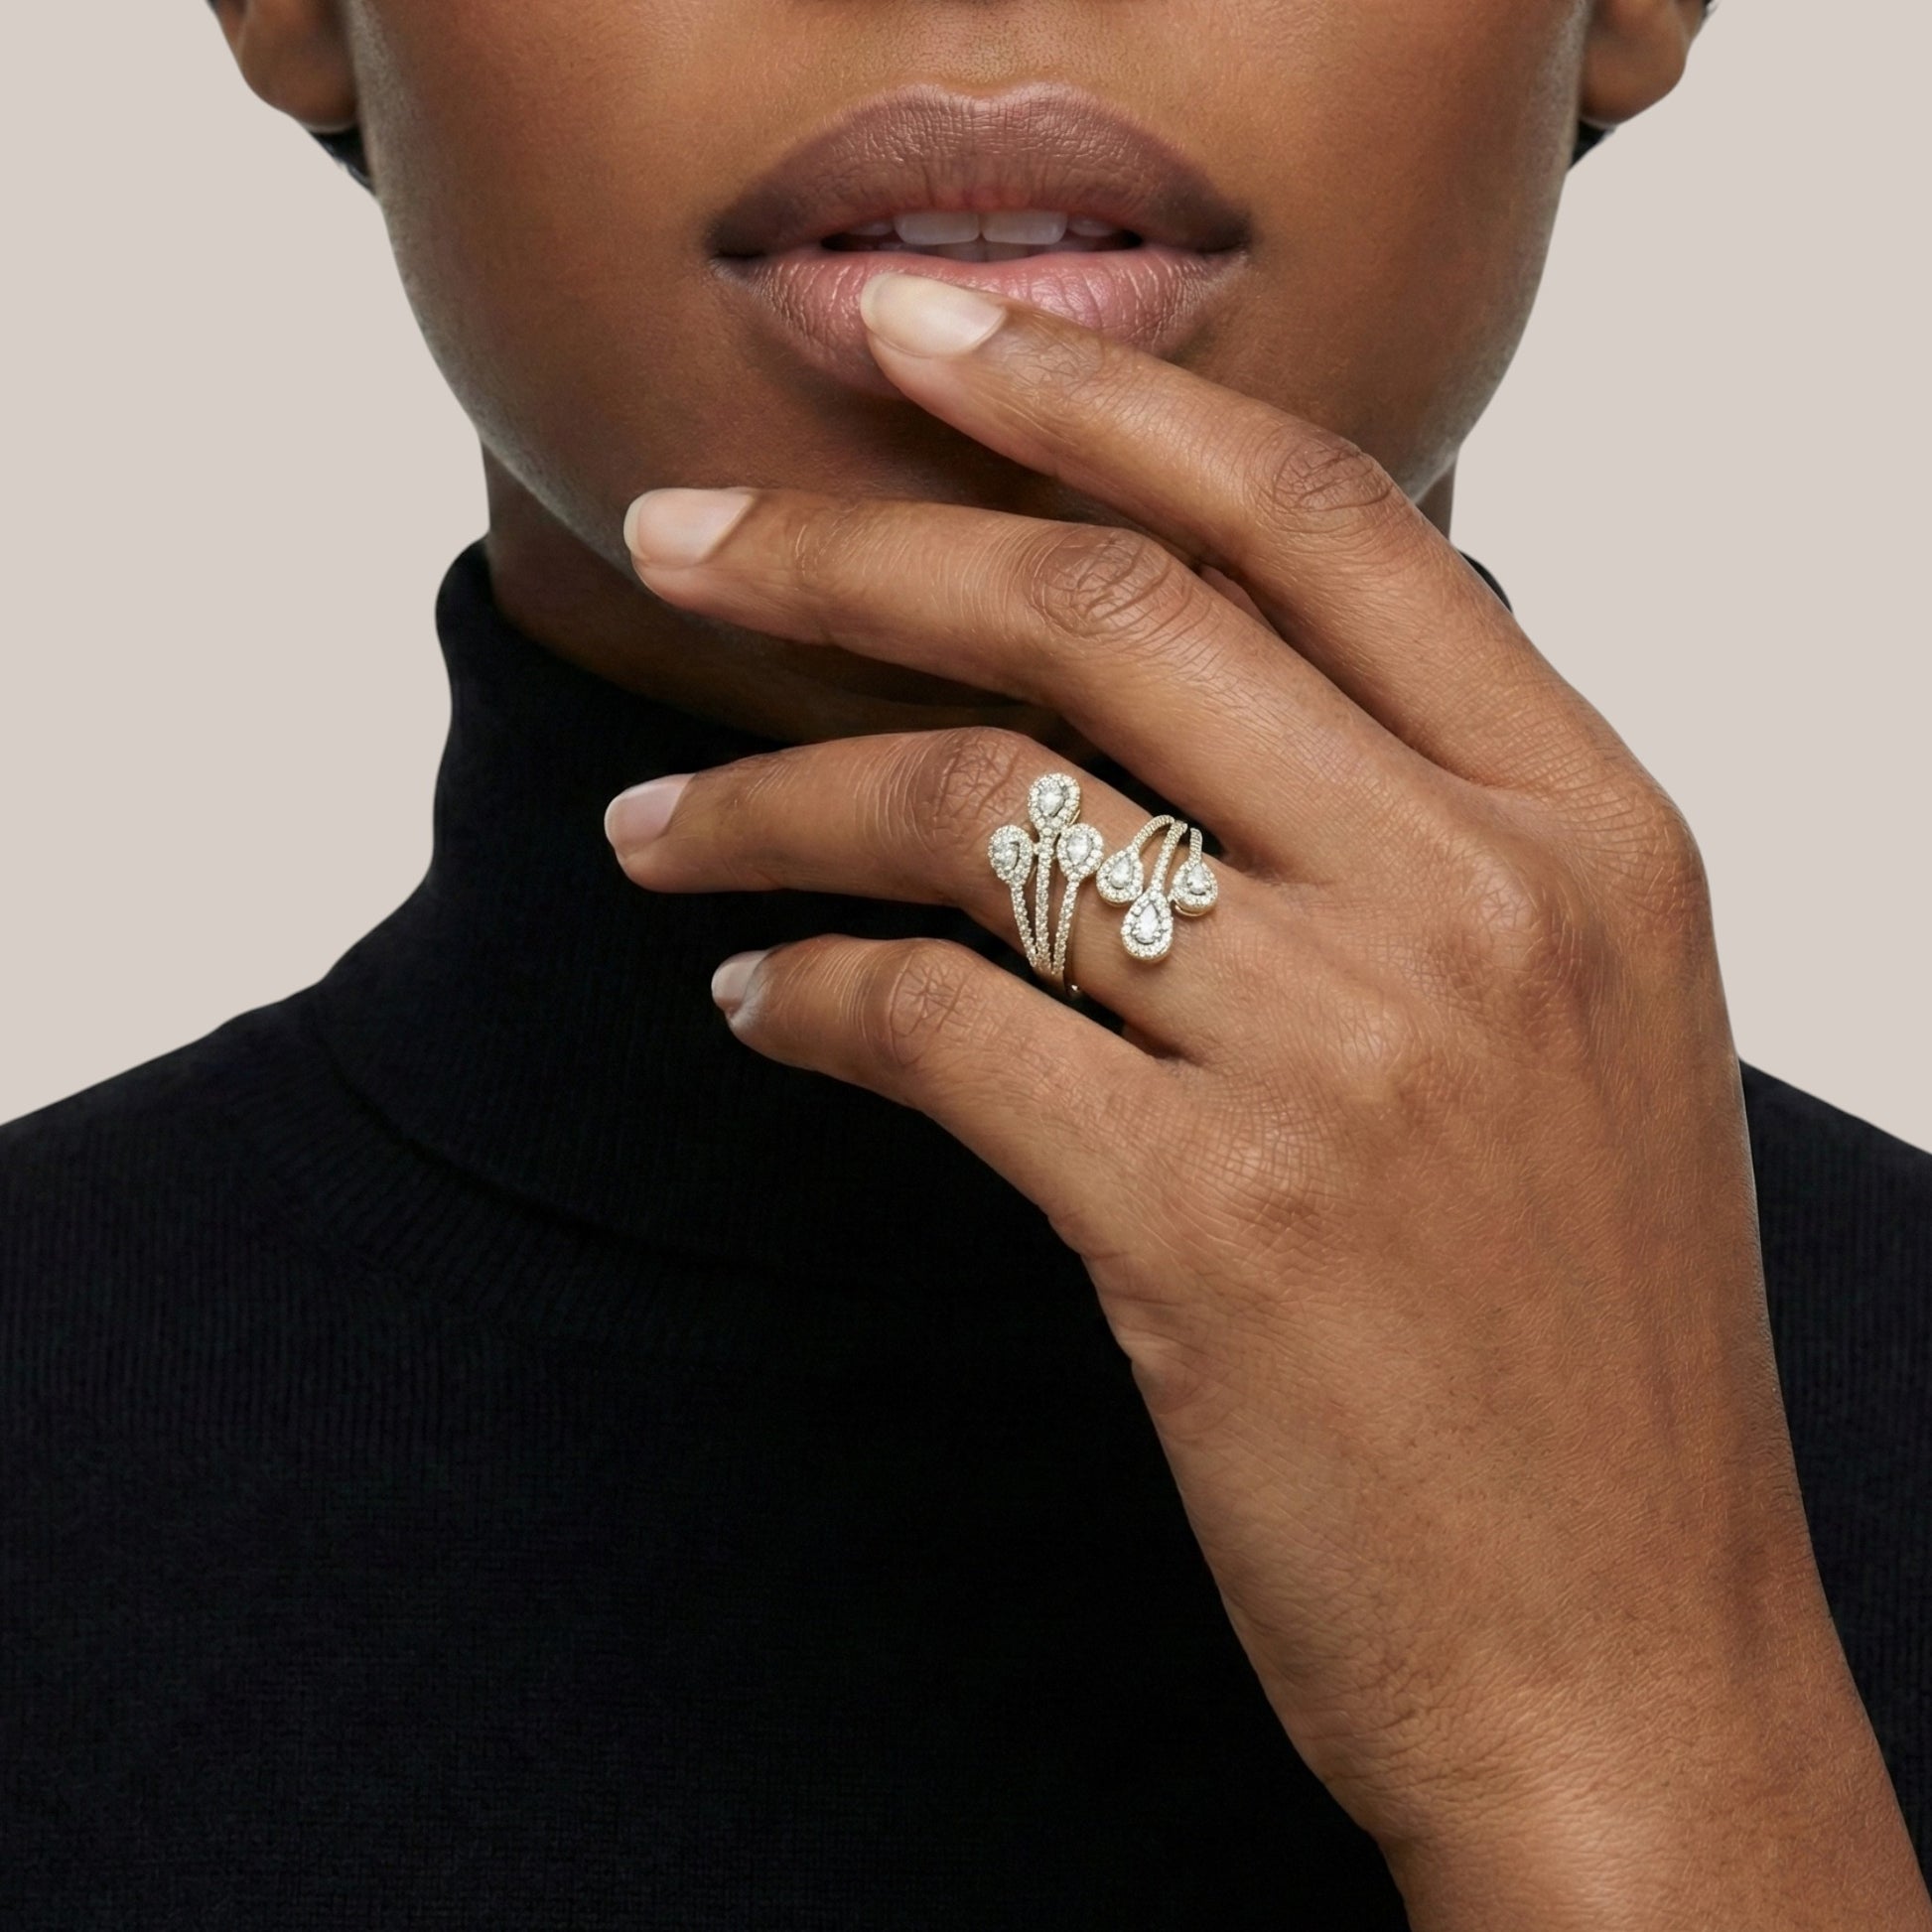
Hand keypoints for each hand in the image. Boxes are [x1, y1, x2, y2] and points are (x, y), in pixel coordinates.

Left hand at [605, 273, 1929, 1925]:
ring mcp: (1351, 1052)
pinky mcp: (1211, 1223)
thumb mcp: (1578, 1018)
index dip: (1089, 391)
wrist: (1627, 1652)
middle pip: (1104, 608)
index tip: (912, 340)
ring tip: (655, 828)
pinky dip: (812, 1000)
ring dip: (772, 800)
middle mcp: (1483, 892)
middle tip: (680, 534)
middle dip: (855, 543)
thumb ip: (1423, 819)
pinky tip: (761, 1012)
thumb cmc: (1581, 1338)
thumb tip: (1193, 667)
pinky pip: (940, 1027)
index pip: (1312, 506)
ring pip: (982, 808)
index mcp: (1590, 816)